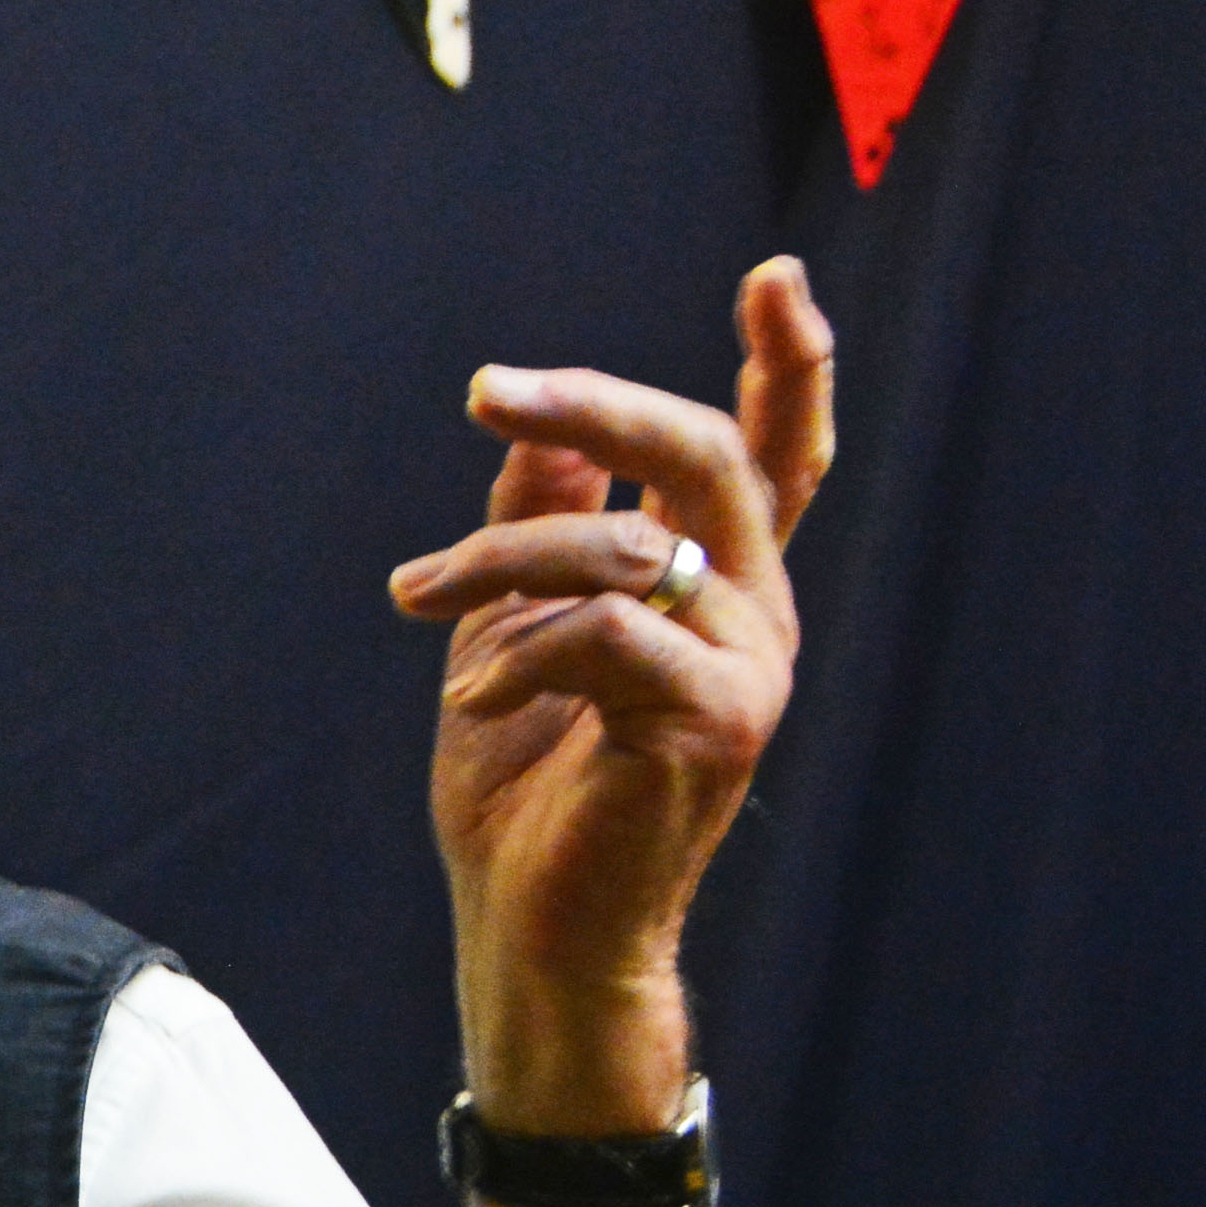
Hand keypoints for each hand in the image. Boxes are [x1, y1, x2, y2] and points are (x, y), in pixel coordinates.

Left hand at [389, 259, 832, 1127]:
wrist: (531, 931)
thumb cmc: (523, 790)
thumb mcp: (511, 629)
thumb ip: (545, 521)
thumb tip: (543, 422)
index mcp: (718, 587)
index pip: (776, 456)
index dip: (788, 364)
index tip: (776, 274)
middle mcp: (756, 616)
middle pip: (704, 455)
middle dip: (596, 402)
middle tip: (485, 387)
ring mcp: (750, 669)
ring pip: (626, 544)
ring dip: (496, 560)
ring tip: (418, 598)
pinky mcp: (719, 724)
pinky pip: (606, 631)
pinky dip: (518, 652)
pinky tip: (476, 699)